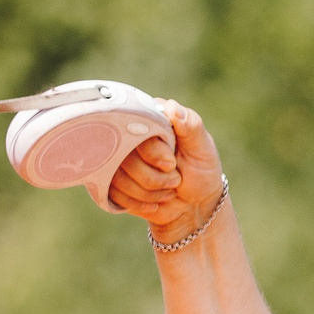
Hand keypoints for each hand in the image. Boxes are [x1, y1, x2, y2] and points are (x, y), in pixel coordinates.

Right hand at [106, 100, 227, 245]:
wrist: (194, 205)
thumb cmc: (201, 172)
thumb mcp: (202, 148)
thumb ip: (191, 126)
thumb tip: (172, 108)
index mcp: (151, 118)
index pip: (135, 126)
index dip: (152, 150)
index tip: (171, 164)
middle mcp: (129, 135)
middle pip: (122, 154)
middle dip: (152, 176)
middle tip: (176, 180)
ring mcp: (117, 158)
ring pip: (117, 176)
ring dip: (148, 191)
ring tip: (168, 191)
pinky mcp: (111, 179)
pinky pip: (113, 192)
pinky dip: (139, 202)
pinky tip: (155, 202)